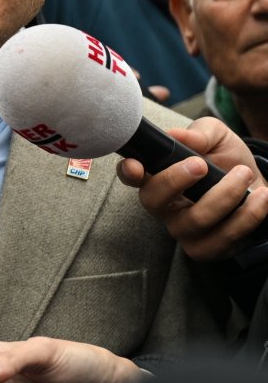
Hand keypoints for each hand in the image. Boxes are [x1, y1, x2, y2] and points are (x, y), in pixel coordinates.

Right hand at [116, 118, 267, 261]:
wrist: (258, 187)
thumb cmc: (228, 162)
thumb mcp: (217, 138)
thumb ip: (199, 134)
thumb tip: (176, 135)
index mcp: (158, 177)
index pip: (131, 176)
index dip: (128, 172)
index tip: (136, 165)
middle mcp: (164, 206)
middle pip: (153, 201)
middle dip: (175, 181)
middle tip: (202, 165)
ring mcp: (183, 230)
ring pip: (196, 219)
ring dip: (225, 194)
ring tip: (245, 175)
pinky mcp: (206, 248)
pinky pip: (223, 237)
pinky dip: (248, 215)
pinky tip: (261, 197)